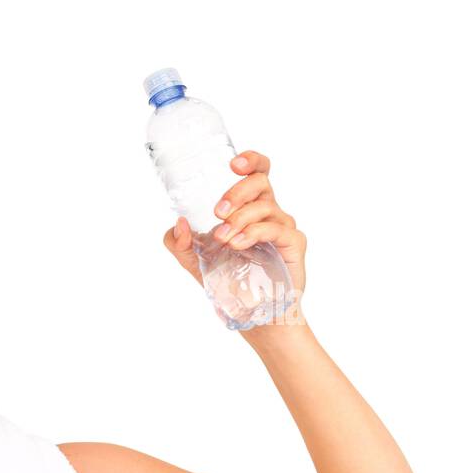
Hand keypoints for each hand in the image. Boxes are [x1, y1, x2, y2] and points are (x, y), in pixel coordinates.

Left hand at [162, 150, 306, 298]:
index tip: (233, 163)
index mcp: (249, 207)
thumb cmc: (227, 280)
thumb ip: (179, 242)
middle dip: (237, 192)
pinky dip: (254, 233)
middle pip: (261, 182)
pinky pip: (275, 229)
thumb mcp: (194, 260)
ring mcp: (283, 227)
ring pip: (266, 207)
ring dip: (240, 219)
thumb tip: (178, 223)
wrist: (251, 312)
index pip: (257, 172)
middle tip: (218, 212)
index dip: (251, 160)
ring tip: (223, 239)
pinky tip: (237, 244)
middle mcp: (269, 212)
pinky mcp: (293, 244)